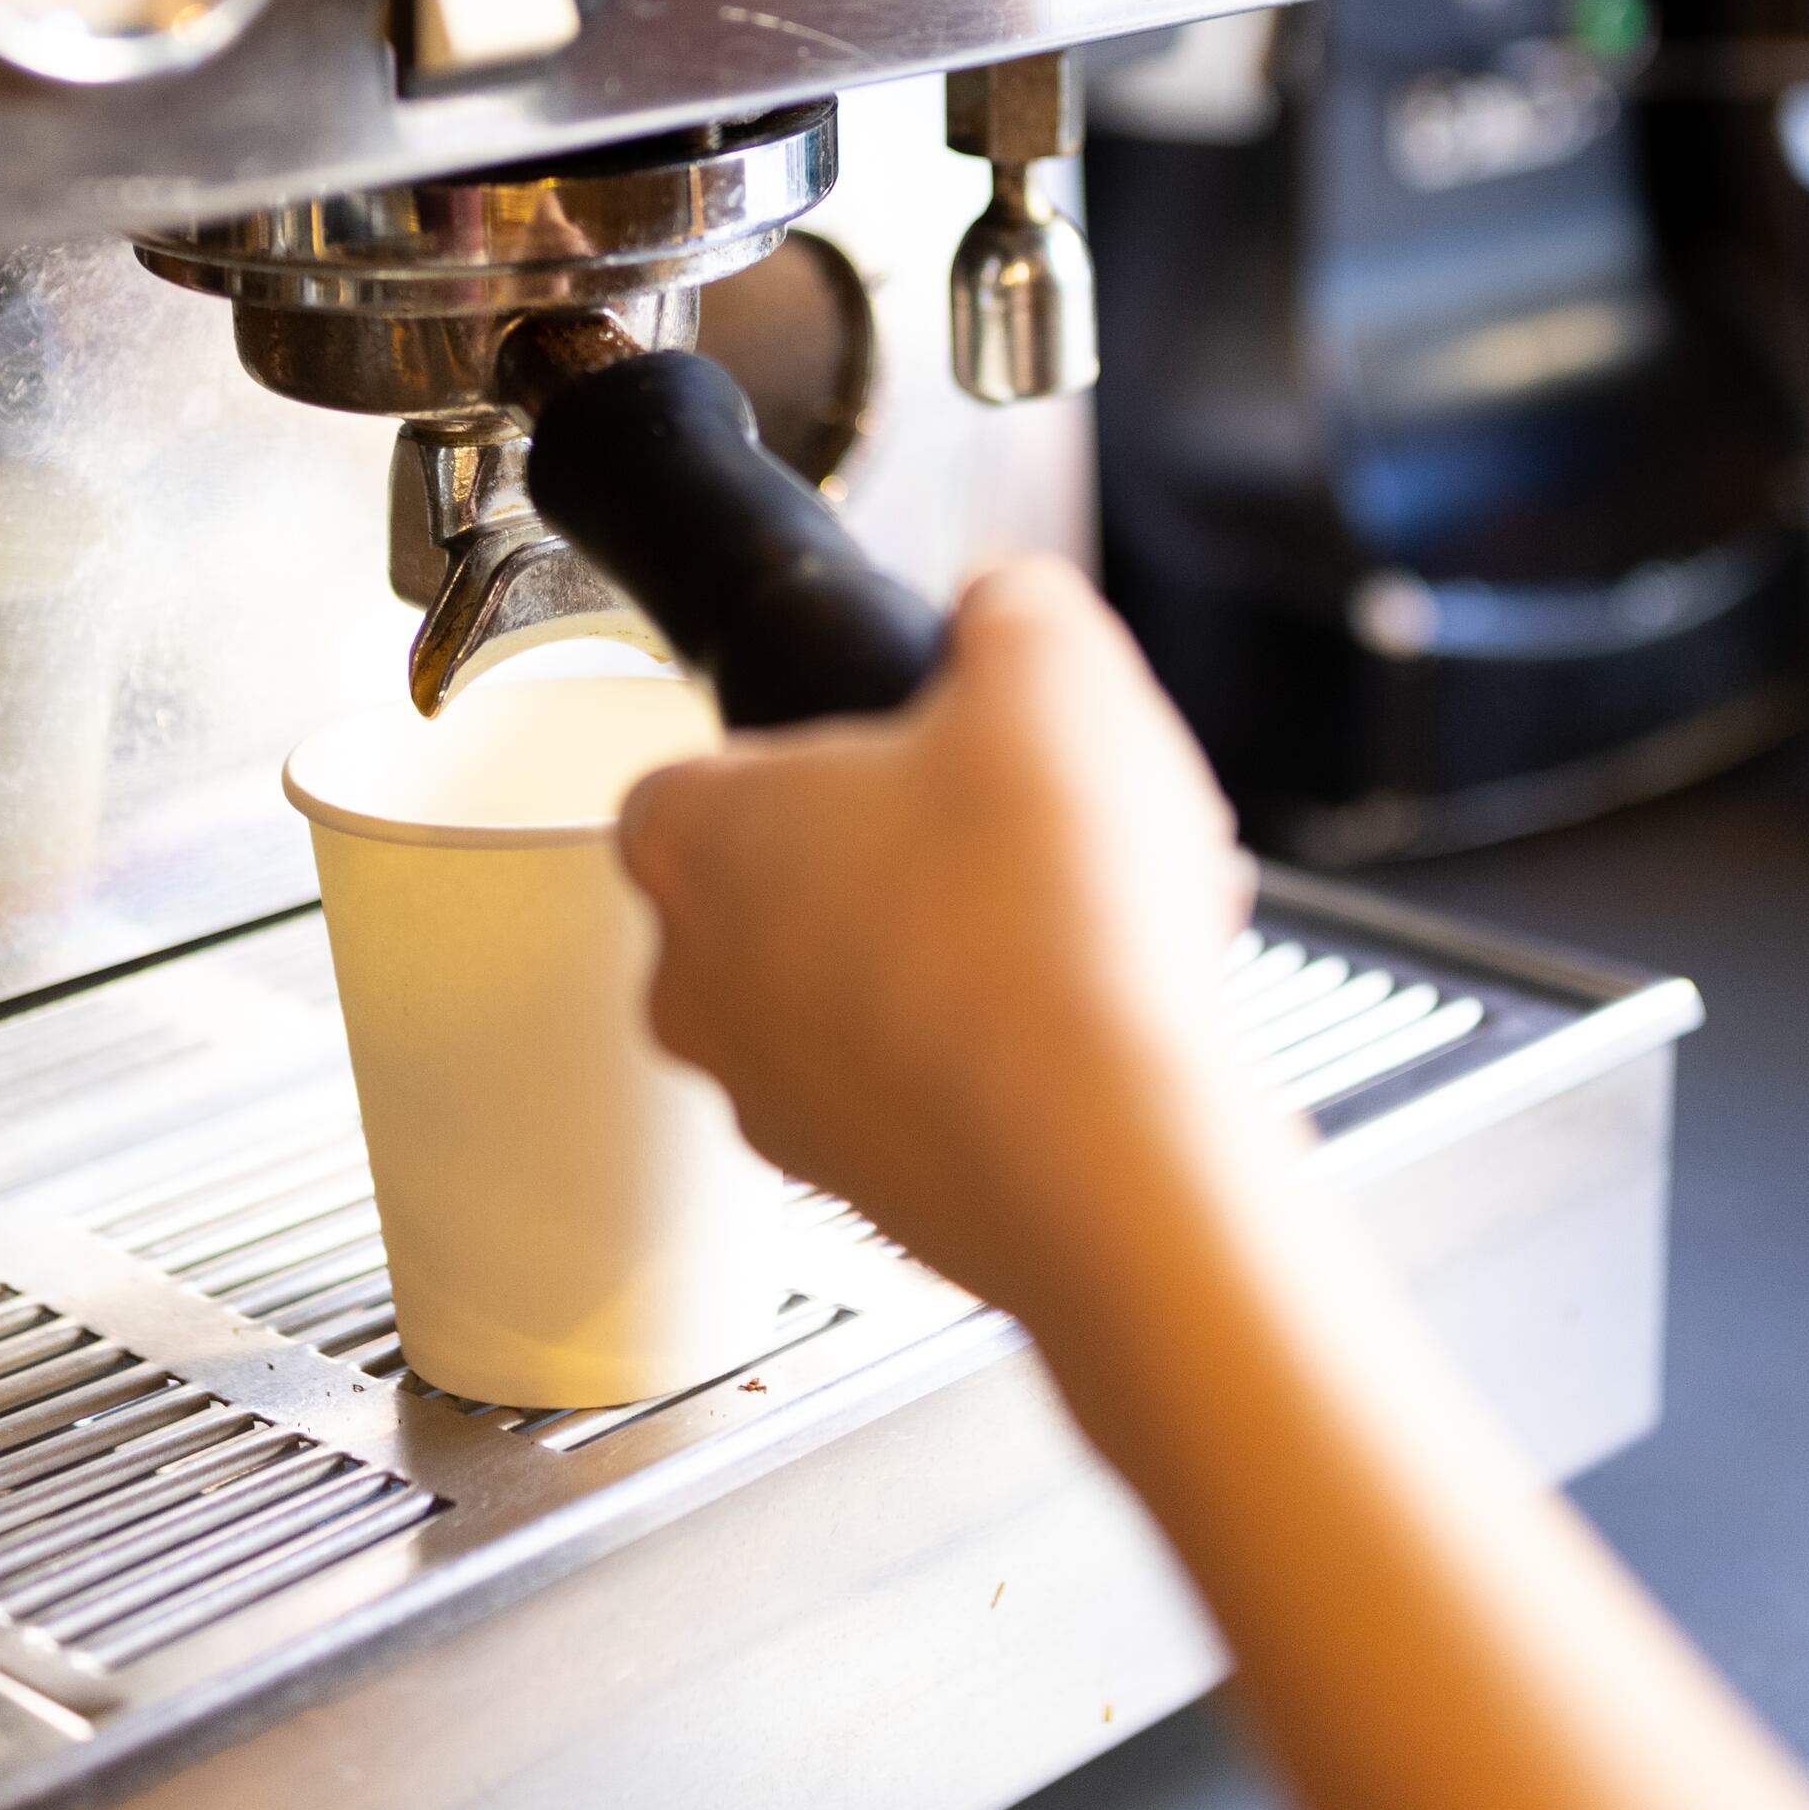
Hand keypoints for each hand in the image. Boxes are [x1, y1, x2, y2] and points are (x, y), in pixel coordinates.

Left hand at [621, 561, 1267, 1327]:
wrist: (1115, 1157)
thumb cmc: (1046, 926)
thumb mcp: (1050, 667)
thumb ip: (1010, 610)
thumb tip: (1009, 619)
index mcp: (694, 841)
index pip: (703, 769)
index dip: (825, 745)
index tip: (910, 745)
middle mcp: (704, 990)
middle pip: (793, 886)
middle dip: (911, 856)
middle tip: (1020, 833)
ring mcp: (783, 1111)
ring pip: (867, 997)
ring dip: (969, 958)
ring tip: (1098, 929)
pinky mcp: (878, 1199)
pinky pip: (936, 1098)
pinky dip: (1013, 1059)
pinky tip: (1111, 1023)